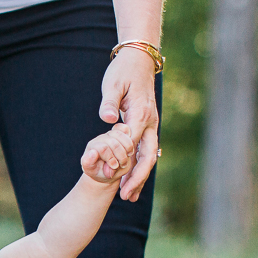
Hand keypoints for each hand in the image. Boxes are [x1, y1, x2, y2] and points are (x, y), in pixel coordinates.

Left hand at [81, 124, 135, 185]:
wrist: (107, 171)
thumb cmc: (99, 172)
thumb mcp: (93, 172)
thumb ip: (90, 163)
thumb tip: (93, 152)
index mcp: (91, 147)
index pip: (103, 148)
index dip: (111, 158)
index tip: (114, 167)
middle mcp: (100, 139)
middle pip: (114, 143)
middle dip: (121, 156)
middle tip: (122, 165)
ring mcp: (109, 134)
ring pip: (120, 135)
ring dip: (127, 148)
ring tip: (127, 158)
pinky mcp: (117, 133)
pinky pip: (124, 129)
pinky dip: (129, 140)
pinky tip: (129, 151)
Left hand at [98, 47, 159, 201]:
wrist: (139, 60)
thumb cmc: (123, 71)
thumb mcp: (112, 84)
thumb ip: (109, 102)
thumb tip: (106, 118)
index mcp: (141, 114)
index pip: (133, 145)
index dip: (123, 164)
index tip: (112, 180)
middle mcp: (150, 122)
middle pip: (147, 156)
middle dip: (137, 179)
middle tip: (126, 197)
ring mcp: (151, 125)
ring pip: (148, 156)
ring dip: (140, 177)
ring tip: (130, 197)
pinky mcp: (147, 126)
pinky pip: (145, 150)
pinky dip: (140, 167)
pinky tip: (133, 181)